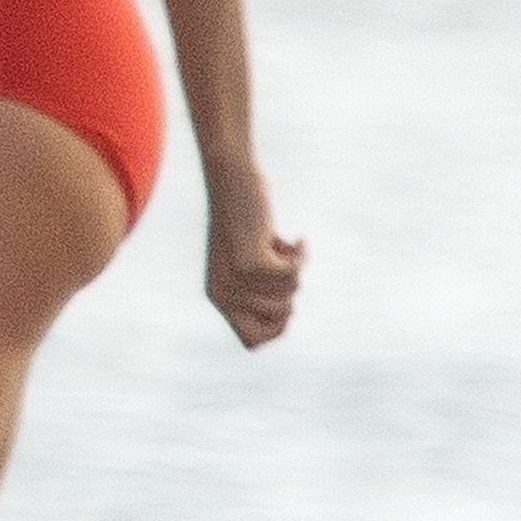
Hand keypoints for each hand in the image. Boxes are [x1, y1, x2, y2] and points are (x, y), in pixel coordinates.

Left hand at [204, 163, 304, 348]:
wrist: (232, 178)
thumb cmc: (246, 217)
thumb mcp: (251, 258)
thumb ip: (261, 289)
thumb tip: (285, 318)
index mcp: (218, 296)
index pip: (253, 342)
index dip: (277, 325)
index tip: (283, 296)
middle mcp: (222, 293)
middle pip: (282, 317)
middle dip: (290, 288)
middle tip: (277, 257)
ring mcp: (236, 280)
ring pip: (292, 291)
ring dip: (295, 265)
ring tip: (278, 241)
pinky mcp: (251, 262)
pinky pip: (295, 273)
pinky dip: (302, 254)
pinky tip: (297, 237)